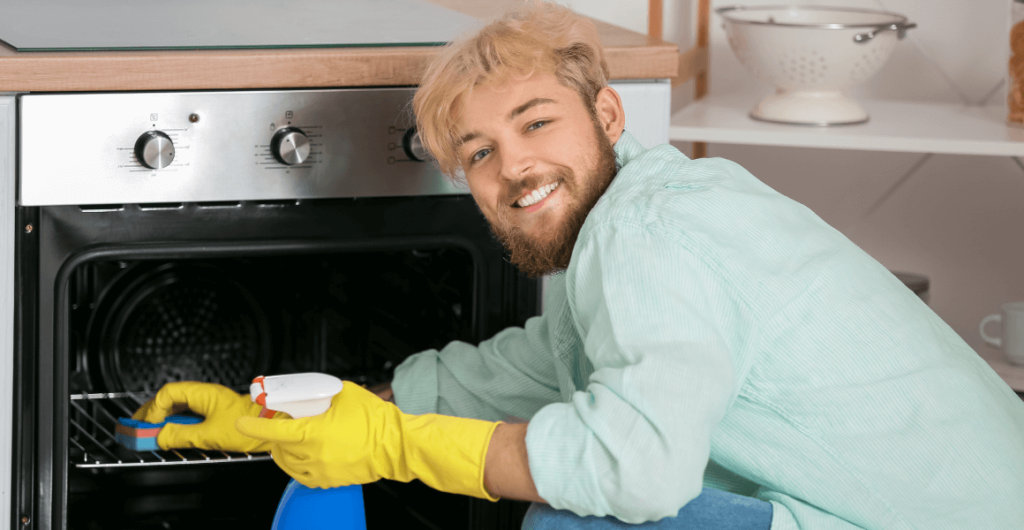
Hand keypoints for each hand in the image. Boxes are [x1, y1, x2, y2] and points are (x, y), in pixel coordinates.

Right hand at [133, 381, 287, 452]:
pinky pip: (190, 415)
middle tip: (138, 427)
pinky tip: (172, 434)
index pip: (168, 393)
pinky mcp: (215, 414)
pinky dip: (177, 424)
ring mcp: (210, 403)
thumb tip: (160, 436)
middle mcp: (206, 395)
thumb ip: (182, 436)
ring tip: (151, 432)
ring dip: (164, 419)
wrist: (274, 426)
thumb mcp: (210, 435)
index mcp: (203, 393)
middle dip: (153, 412)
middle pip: (171, 399)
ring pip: (180, 407)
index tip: (147, 426)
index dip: (154, 409)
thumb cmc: (250, 425)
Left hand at [235, 381, 499, 499]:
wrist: (395, 445)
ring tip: (294, 439)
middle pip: (279, 446)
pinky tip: (304, 455)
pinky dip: (297, 465)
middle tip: (281, 422)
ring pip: (288, 462)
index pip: (275, 429)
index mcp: (315, 432)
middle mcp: (313, 454)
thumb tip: (308, 390)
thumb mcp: (346, 394)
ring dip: (284, 450)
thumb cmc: (375, 419)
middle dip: (275, 434)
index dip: (254, 425)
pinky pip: (302, 475)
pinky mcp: (329, 480)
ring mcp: (320, 469)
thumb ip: (322, 392)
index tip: (243, 422)